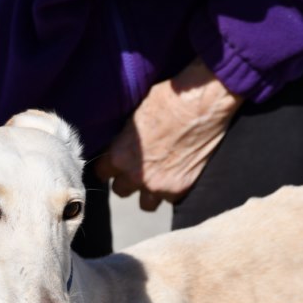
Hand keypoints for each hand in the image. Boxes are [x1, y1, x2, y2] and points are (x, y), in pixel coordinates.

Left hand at [95, 58, 242, 210]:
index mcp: (118, 156)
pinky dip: (172, 189)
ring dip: (149, 192)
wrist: (201, 105)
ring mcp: (158, 185)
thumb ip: (122, 139)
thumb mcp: (134, 116)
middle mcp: (135, 175)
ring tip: (158, 176)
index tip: (115, 165)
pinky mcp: (179, 189)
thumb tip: (117, 144)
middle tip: (139, 169)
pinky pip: (170, 199)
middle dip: (128, 181)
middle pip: (121, 190)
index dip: (109, 168)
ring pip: (145, 203)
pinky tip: (178, 173)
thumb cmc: (167, 100)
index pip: (101, 173)